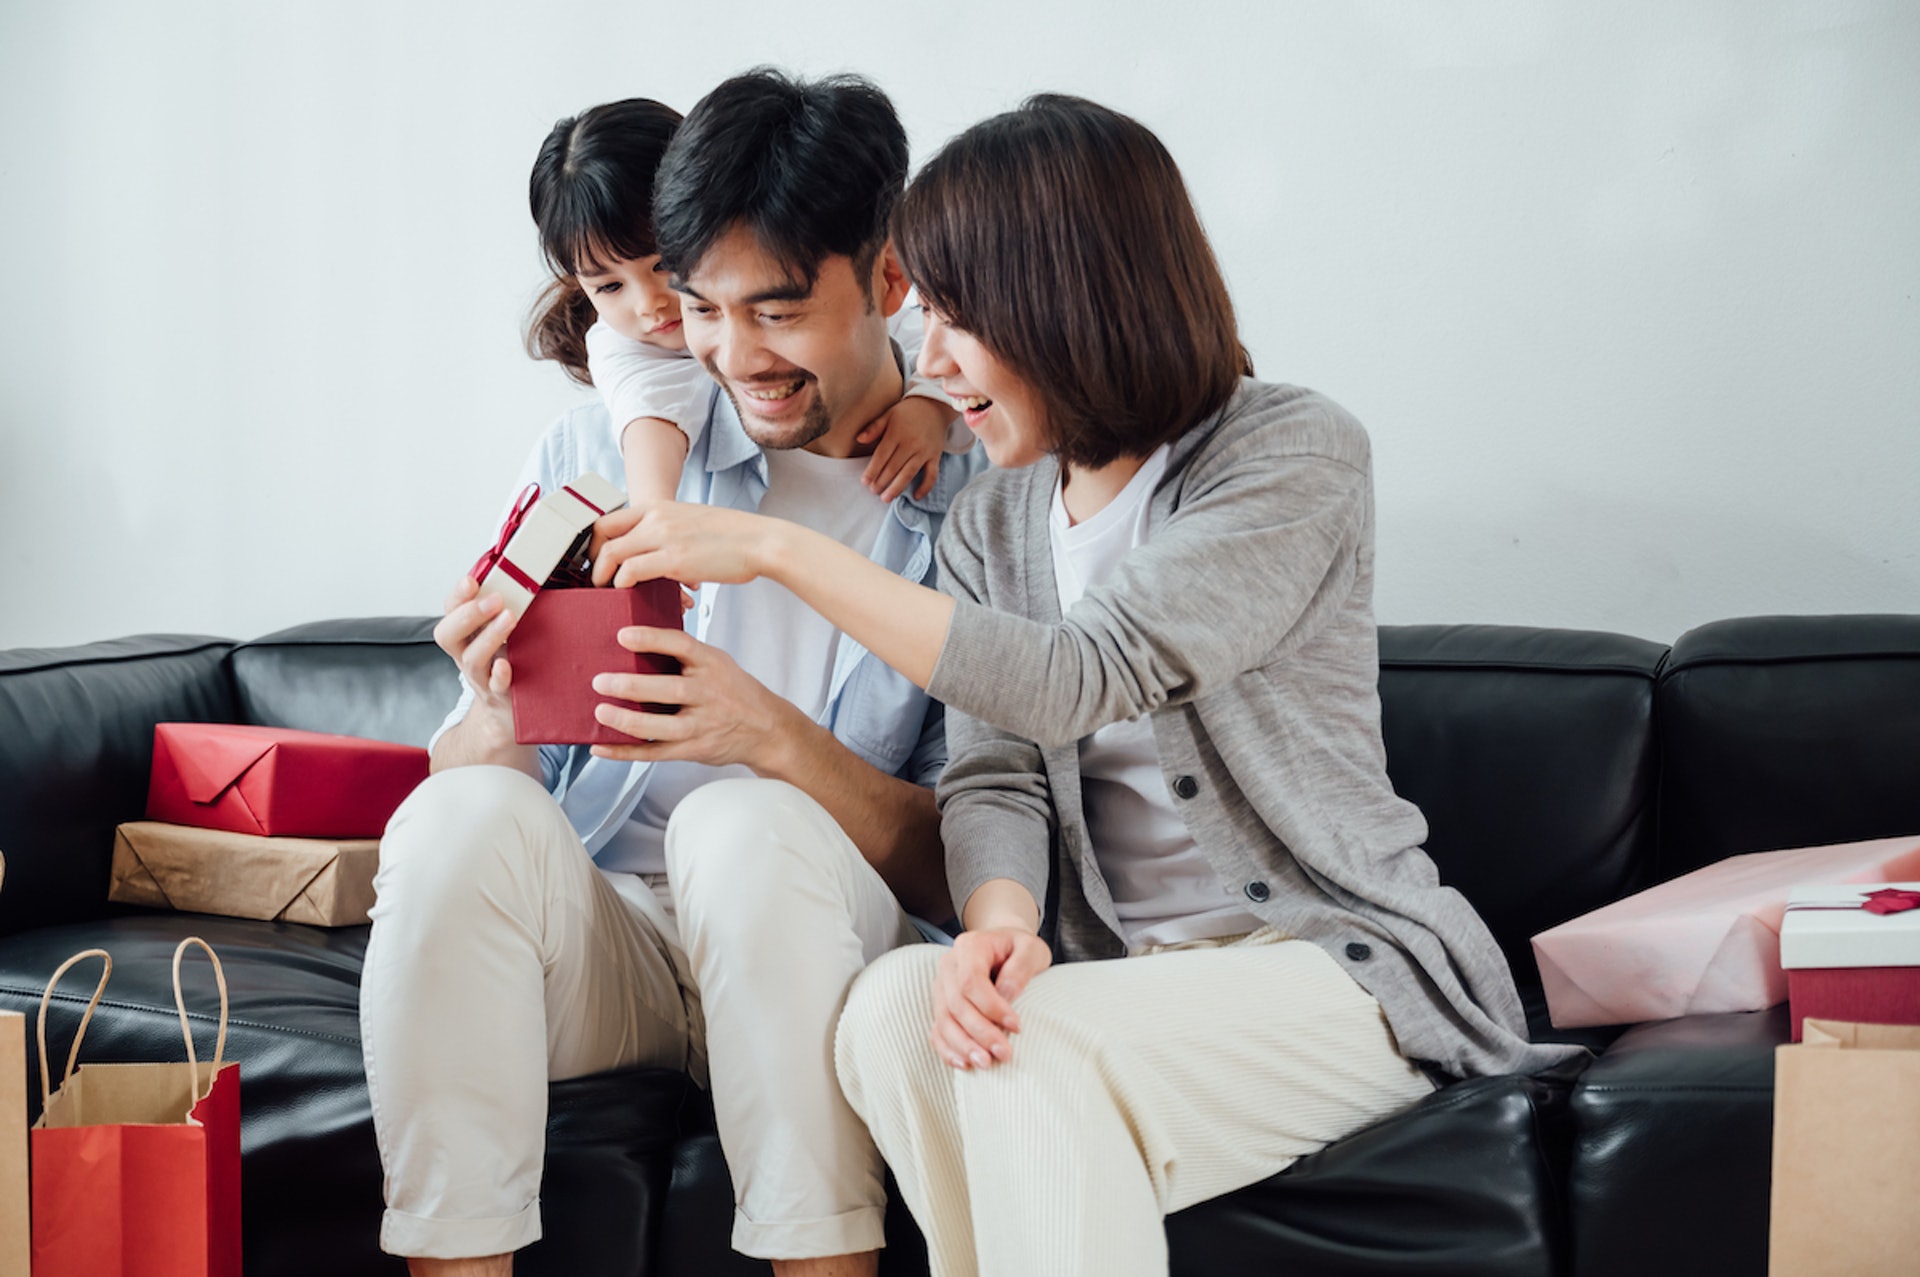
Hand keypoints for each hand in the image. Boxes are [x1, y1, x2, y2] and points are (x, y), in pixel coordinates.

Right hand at [432, 577, 518, 735]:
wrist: (509, 710)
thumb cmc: (510, 662)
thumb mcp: (504, 630)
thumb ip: (510, 604)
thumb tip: (531, 569)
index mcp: (466, 634)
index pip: (451, 610)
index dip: (458, 595)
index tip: (472, 580)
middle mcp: (467, 654)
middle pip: (448, 635)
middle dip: (468, 614)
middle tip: (495, 600)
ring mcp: (481, 677)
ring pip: (472, 660)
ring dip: (489, 637)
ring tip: (509, 618)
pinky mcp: (500, 695)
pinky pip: (495, 687)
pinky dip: (499, 675)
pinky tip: (506, 664)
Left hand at [588, 625, 806, 770]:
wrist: (767, 729)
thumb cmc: (735, 693)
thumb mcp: (719, 664)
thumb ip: (686, 656)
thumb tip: (636, 643)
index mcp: (713, 665)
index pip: (683, 646)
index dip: (653, 639)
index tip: (624, 635)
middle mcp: (709, 694)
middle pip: (672, 690)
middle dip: (634, 686)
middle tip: (602, 681)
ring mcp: (702, 725)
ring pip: (664, 727)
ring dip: (629, 721)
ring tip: (602, 713)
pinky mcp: (694, 749)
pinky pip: (656, 753)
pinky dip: (626, 752)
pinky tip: (603, 746)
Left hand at [589, 502, 774, 590]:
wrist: (761, 540)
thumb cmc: (733, 537)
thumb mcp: (692, 522)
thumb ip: (669, 531)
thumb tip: (657, 553)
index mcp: (659, 507)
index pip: (609, 517)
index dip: (595, 540)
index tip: (596, 559)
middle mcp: (657, 517)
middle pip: (602, 533)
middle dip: (591, 558)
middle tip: (595, 578)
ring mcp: (664, 536)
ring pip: (612, 553)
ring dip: (602, 575)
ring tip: (605, 591)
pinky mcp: (674, 559)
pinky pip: (632, 570)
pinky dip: (623, 583)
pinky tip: (628, 592)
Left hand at [856, 395, 950, 501]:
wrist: (934, 406)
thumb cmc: (907, 412)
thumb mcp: (889, 414)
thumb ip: (874, 428)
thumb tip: (859, 439)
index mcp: (897, 433)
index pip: (882, 455)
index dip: (872, 470)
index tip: (864, 482)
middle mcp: (911, 443)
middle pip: (894, 467)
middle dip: (882, 481)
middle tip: (873, 491)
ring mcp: (924, 451)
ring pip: (909, 473)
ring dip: (897, 488)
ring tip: (886, 498)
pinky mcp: (935, 456)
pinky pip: (932, 474)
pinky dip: (925, 487)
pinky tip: (916, 496)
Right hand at [930, 927, 1052, 1069]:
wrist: (1004, 947)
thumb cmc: (1019, 948)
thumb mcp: (1031, 949)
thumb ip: (1021, 968)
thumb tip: (1006, 995)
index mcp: (969, 946)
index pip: (971, 981)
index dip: (992, 1007)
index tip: (1016, 1026)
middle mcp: (949, 965)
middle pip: (956, 1004)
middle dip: (980, 1032)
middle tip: (1004, 1054)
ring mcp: (942, 986)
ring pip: (944, 1021)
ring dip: (964, 1046)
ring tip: (986, 1064)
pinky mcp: (941, 1005)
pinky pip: (937, 1031)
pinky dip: (948, 1050)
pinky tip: (965, 1064)